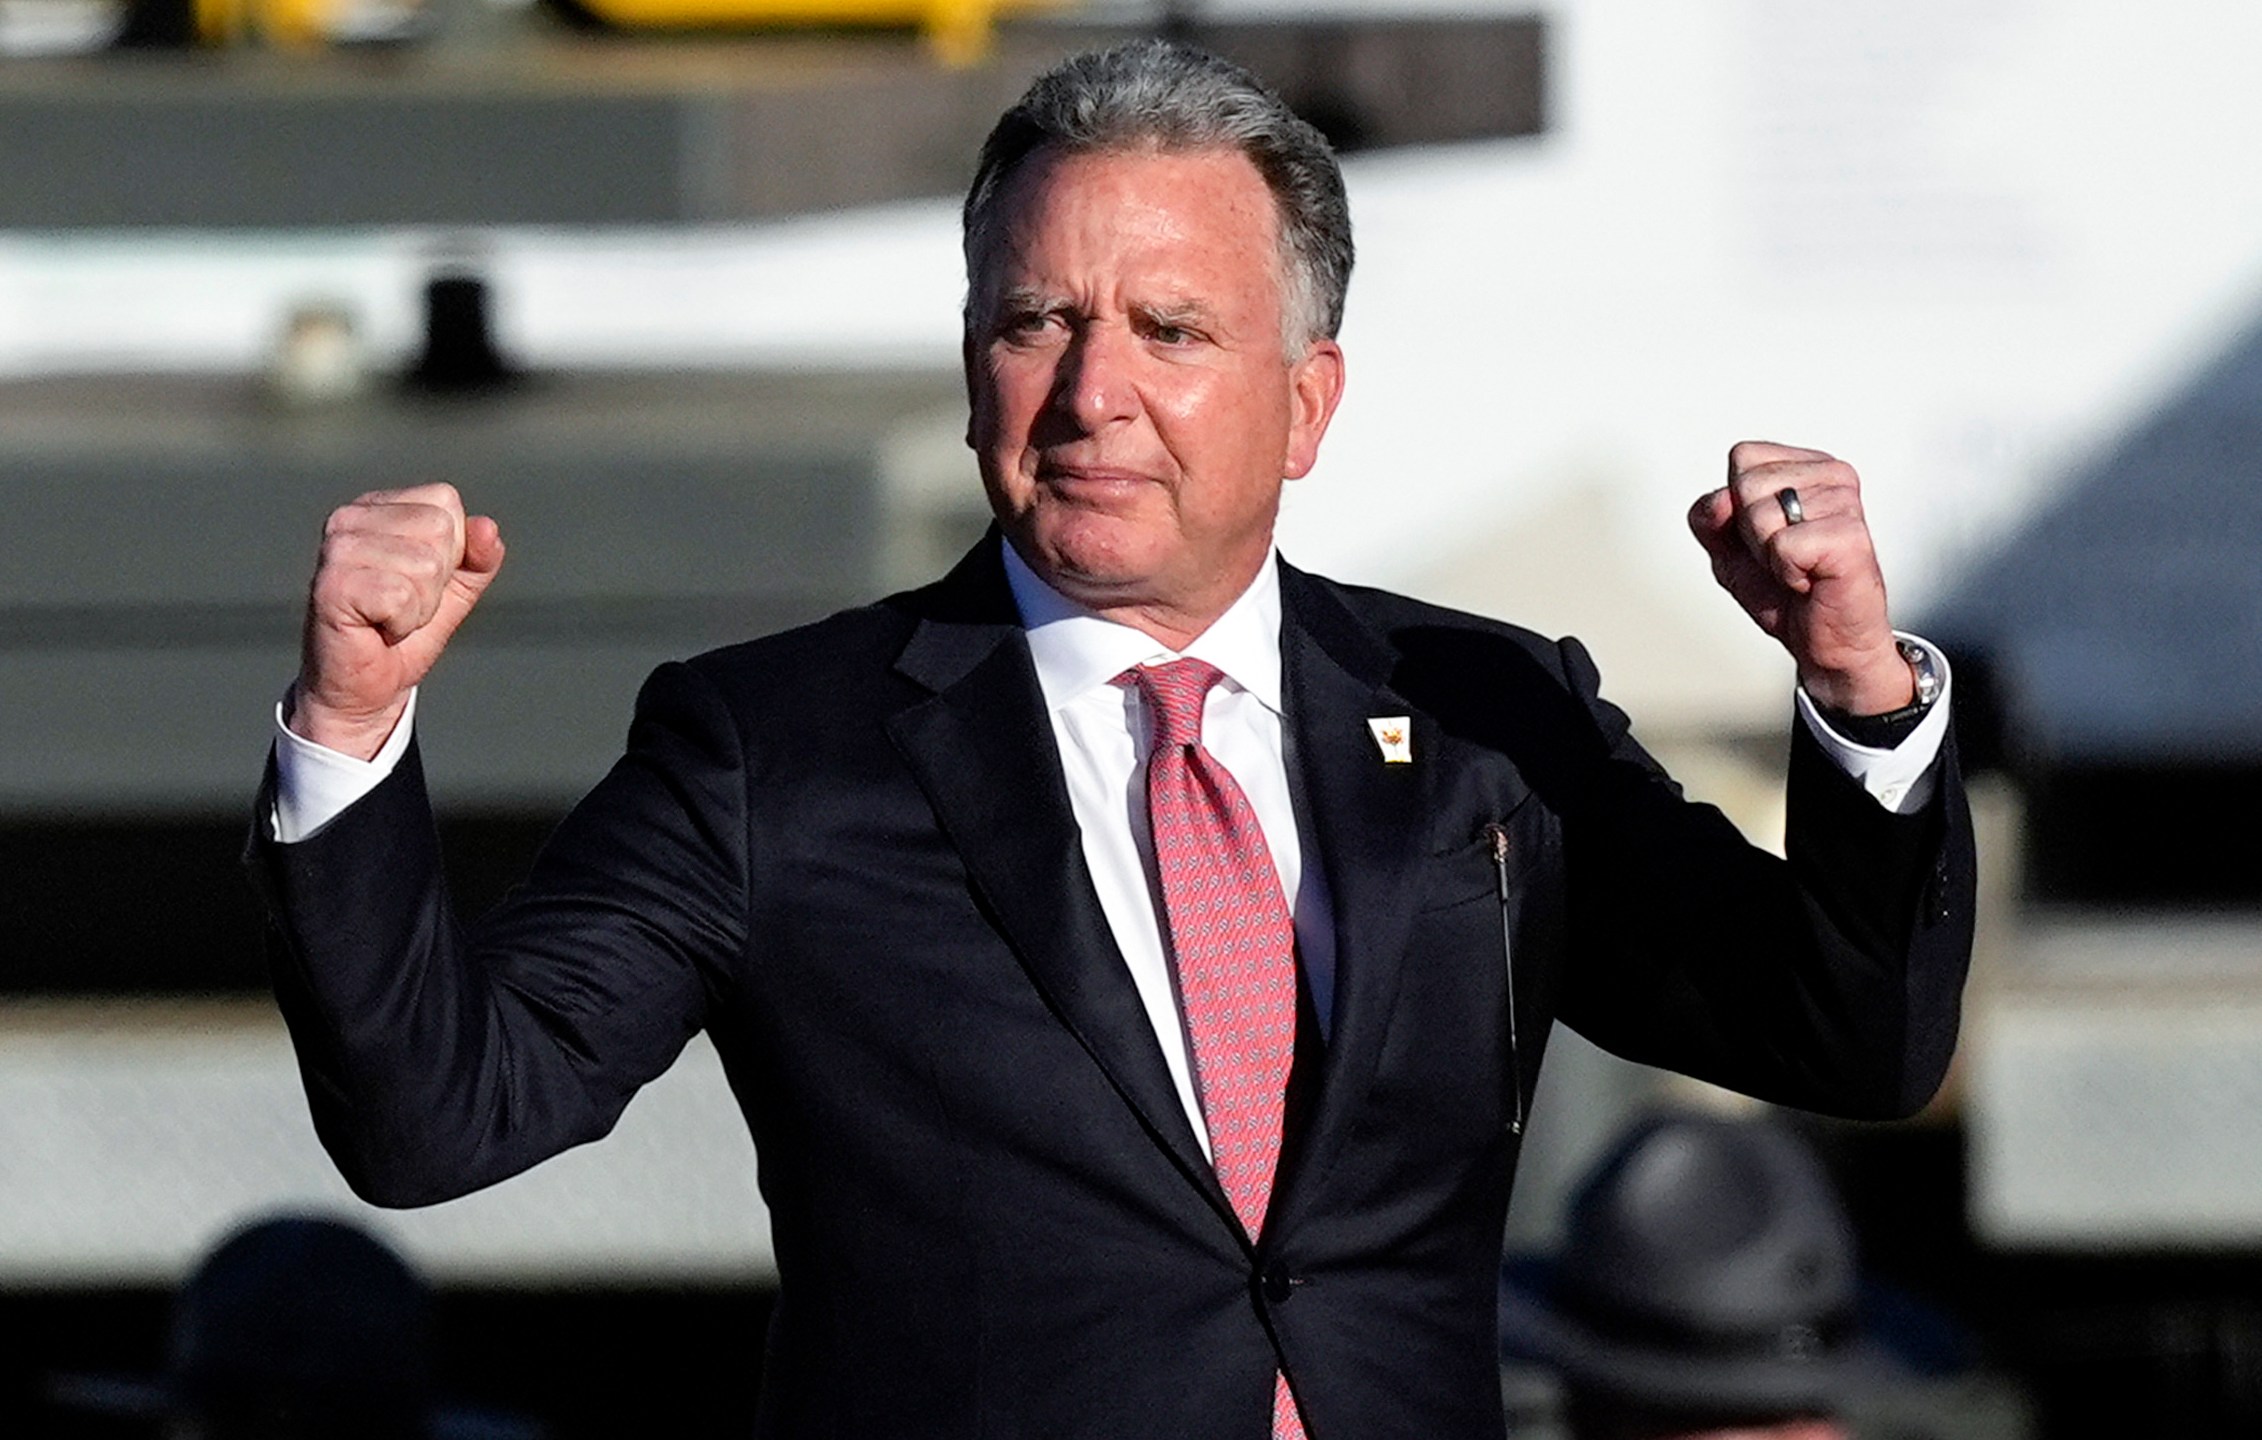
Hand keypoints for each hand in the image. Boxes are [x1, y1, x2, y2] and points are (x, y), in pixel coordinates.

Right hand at [291, 483, 504, 758]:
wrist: (363, 689)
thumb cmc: (402, 634)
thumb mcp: (455, 590)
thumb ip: (478, 558)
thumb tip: (487, 528)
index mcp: (377, 507)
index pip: (445, 501)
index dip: (451, 551)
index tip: (418, 582)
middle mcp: (349, 518)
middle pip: (439, 530)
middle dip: (436, 581)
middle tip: (402, 605)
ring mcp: (336, 549)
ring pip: (424, 565)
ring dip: (419, 607)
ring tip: (389, 618)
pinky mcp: (332, 585)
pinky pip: (400, 596)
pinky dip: (402, 624)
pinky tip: (376, 629)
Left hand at [1688, 442, 1911, 715]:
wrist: (1825, 643)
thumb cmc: (1785, 593)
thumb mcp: (1727, 551)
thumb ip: (1709, 518)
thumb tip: (1721, 500)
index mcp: (1807, 467)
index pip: (1743, 457)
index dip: (1737, 506)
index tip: (1769, 536)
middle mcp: (1832, 475)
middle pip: (1747, 483)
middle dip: (1750, 533)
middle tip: (1784, 558)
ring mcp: (1845, 501)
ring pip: (1761, 513)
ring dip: (1769, 556)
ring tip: (1800, 569)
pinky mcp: (1850, 535)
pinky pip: (1782, 545)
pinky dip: (1786, 573)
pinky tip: (1811, 580)